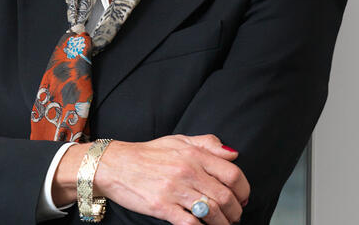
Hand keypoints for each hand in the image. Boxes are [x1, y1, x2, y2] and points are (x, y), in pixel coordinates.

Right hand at [94, 134, 248, 224]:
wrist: (114, 165)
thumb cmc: (147, 154)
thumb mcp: (178, 141)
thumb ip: (207, 144)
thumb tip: (233, 154)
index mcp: (194, 155)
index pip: (232, 174)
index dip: (244, 190)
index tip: (243, 198)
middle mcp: (188, 171)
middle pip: (226, 196)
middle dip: (236, 211)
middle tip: (235, 216)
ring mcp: (175, 190)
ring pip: (212, 212)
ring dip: (223, 223)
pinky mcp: (162, 207)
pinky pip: (190, 223)